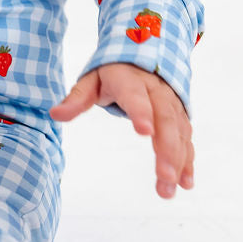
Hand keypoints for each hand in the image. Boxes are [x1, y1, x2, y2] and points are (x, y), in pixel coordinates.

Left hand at [49, 63, 194, 199]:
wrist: (144, 54)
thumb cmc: (113, 72)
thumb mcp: (91, 81)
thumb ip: (76, 99)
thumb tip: (55, 114)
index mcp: (130, 80)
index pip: (136, 97)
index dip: (141, 113)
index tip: (144, 132)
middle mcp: (156, 91)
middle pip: (164, 119)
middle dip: (166, 149)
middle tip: (163, 176)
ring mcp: (171, 104)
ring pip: (179, 131)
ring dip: (178, 160)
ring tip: (169, 187)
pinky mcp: (179, 116)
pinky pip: (186, 138)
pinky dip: (187, 160)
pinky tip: (185, 182)